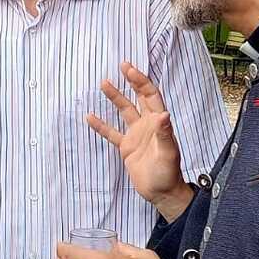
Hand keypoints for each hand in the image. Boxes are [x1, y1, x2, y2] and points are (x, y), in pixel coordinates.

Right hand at [87, 63, 193, 221]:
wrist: (161, 192)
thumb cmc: (168, 173)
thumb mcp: (168, 153)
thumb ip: (164, 134)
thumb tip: (163, 114)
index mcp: (159, 123)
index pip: (150, 96)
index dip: (141, 82)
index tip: (129, 70)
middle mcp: (148, 125)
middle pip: (138, 98)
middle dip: (131, 81)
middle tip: (122, 65)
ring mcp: (136, 135)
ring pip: (124, 111)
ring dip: (115, 98)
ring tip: (104, 83)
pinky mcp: (127, 147)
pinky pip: (112, 133)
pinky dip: (101, 125)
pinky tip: (90, 116)